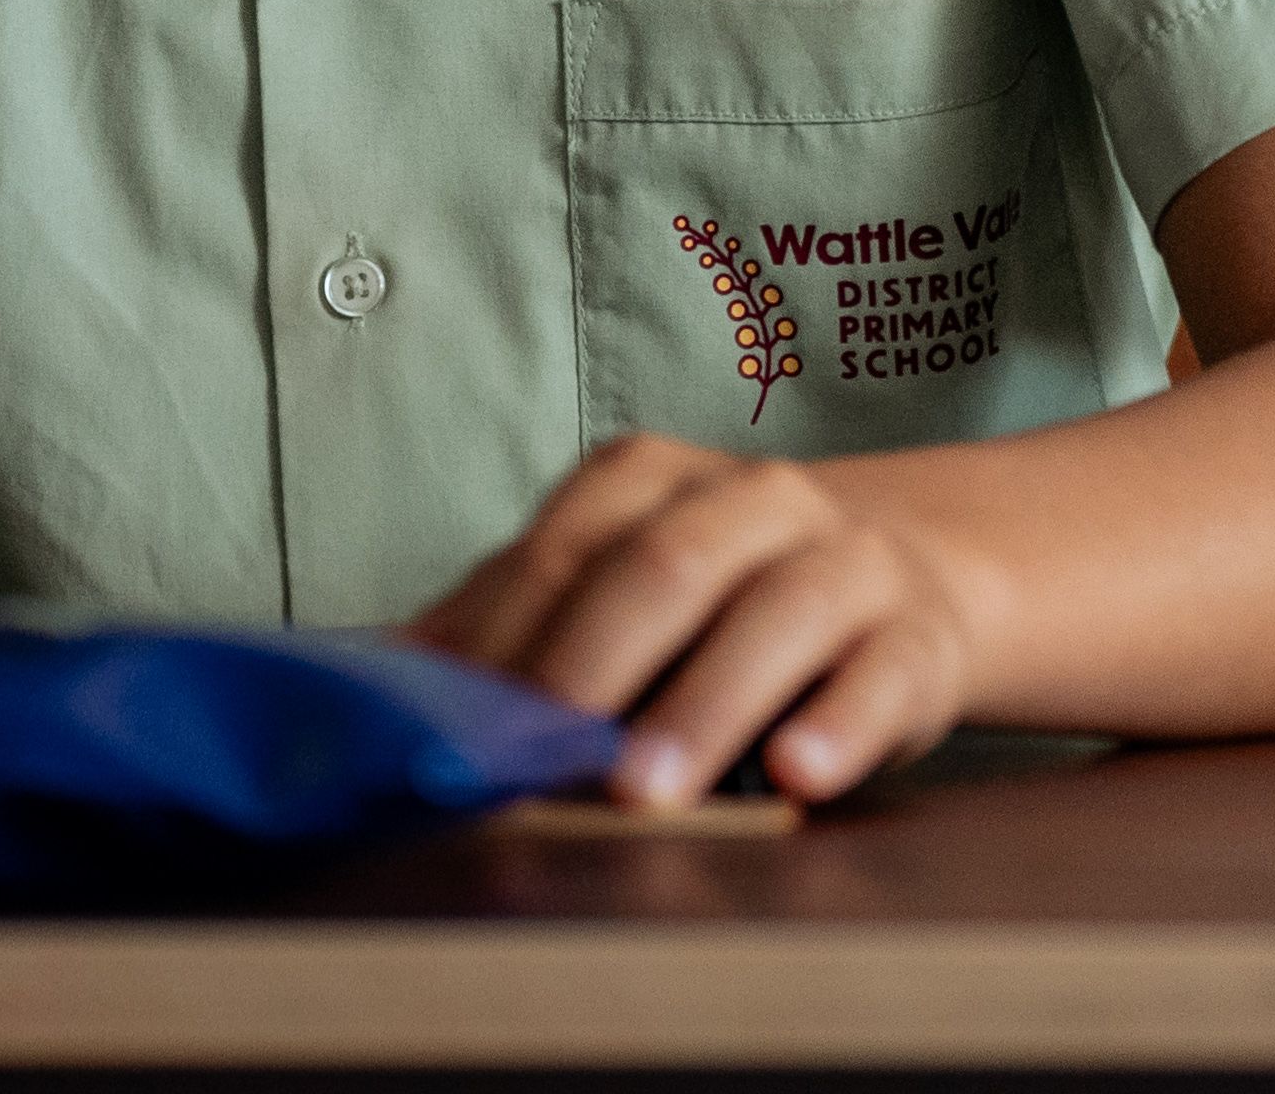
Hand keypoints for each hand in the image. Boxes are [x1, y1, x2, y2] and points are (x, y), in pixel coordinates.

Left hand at [408, 435, 994, 808]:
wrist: (909, 577)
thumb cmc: (718, 603)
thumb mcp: (609, 591)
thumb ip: (502, 629)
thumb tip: (356, 682)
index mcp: (654, 484)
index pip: (563, 552)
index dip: (502, 641)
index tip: (450, 730)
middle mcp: (753, 504)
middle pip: (665, 566)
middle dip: (593, 665)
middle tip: (541, 755)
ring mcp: (845, 563)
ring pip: (779, 616)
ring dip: (705, 706)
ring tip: (647, 789)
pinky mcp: (917, 638)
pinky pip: (883, 676)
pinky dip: (842, 725)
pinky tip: (800, 772)